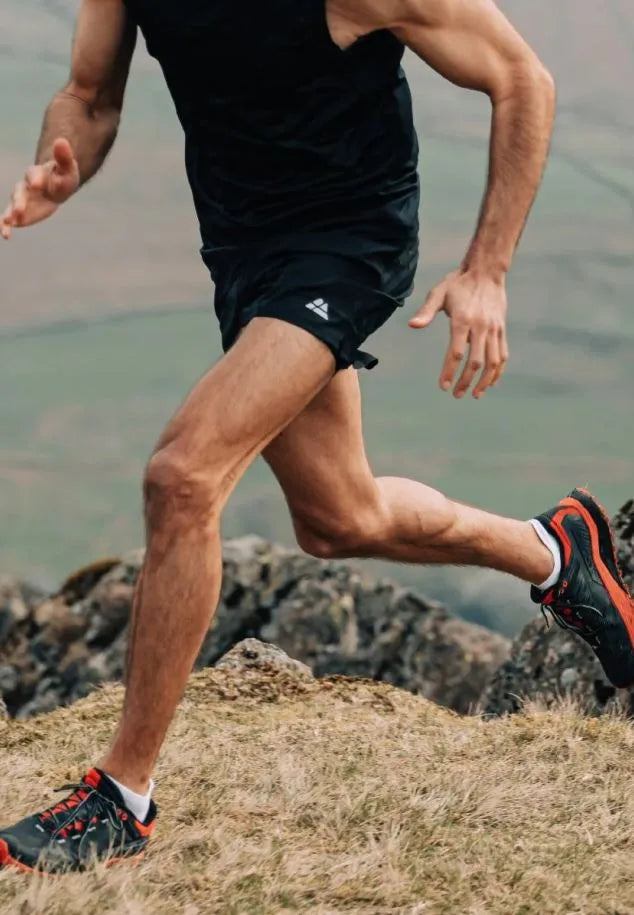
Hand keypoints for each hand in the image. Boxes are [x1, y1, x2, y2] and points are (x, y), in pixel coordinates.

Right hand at [1, 138, 79, 239]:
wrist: (55, 188)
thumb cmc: (63, 177)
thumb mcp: (67, 169)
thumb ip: (64, 157)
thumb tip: (62, 140)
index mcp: (36, 174)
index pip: (33, 174)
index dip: (35, 179)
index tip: (38, 185)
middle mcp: (24, 186)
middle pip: (19, 192)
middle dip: (20, 200)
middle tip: (20, 210)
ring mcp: (20, 199)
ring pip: (12, 205)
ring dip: (10, 214)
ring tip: (7, 222)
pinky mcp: (18, 213)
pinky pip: (10, 219)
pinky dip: (6, 226)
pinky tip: (5, 235)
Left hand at [409, 268, 508, 398]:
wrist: (486, 271)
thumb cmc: (458, 283)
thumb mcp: (438, 293)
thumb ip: (426, 311)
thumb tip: (412, 325)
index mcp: (463, 320)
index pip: (456, 353)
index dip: (449, 372)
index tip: (443, 386)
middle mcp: (480, 327)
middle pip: (475, 362)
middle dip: (465, 381)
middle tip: (456, 395)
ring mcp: (494, 329)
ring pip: (492, 362)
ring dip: (484, 381)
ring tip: (474, 394)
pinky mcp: (502, 330)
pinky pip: (503, 355)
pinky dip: (498, 371)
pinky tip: (491, 383)